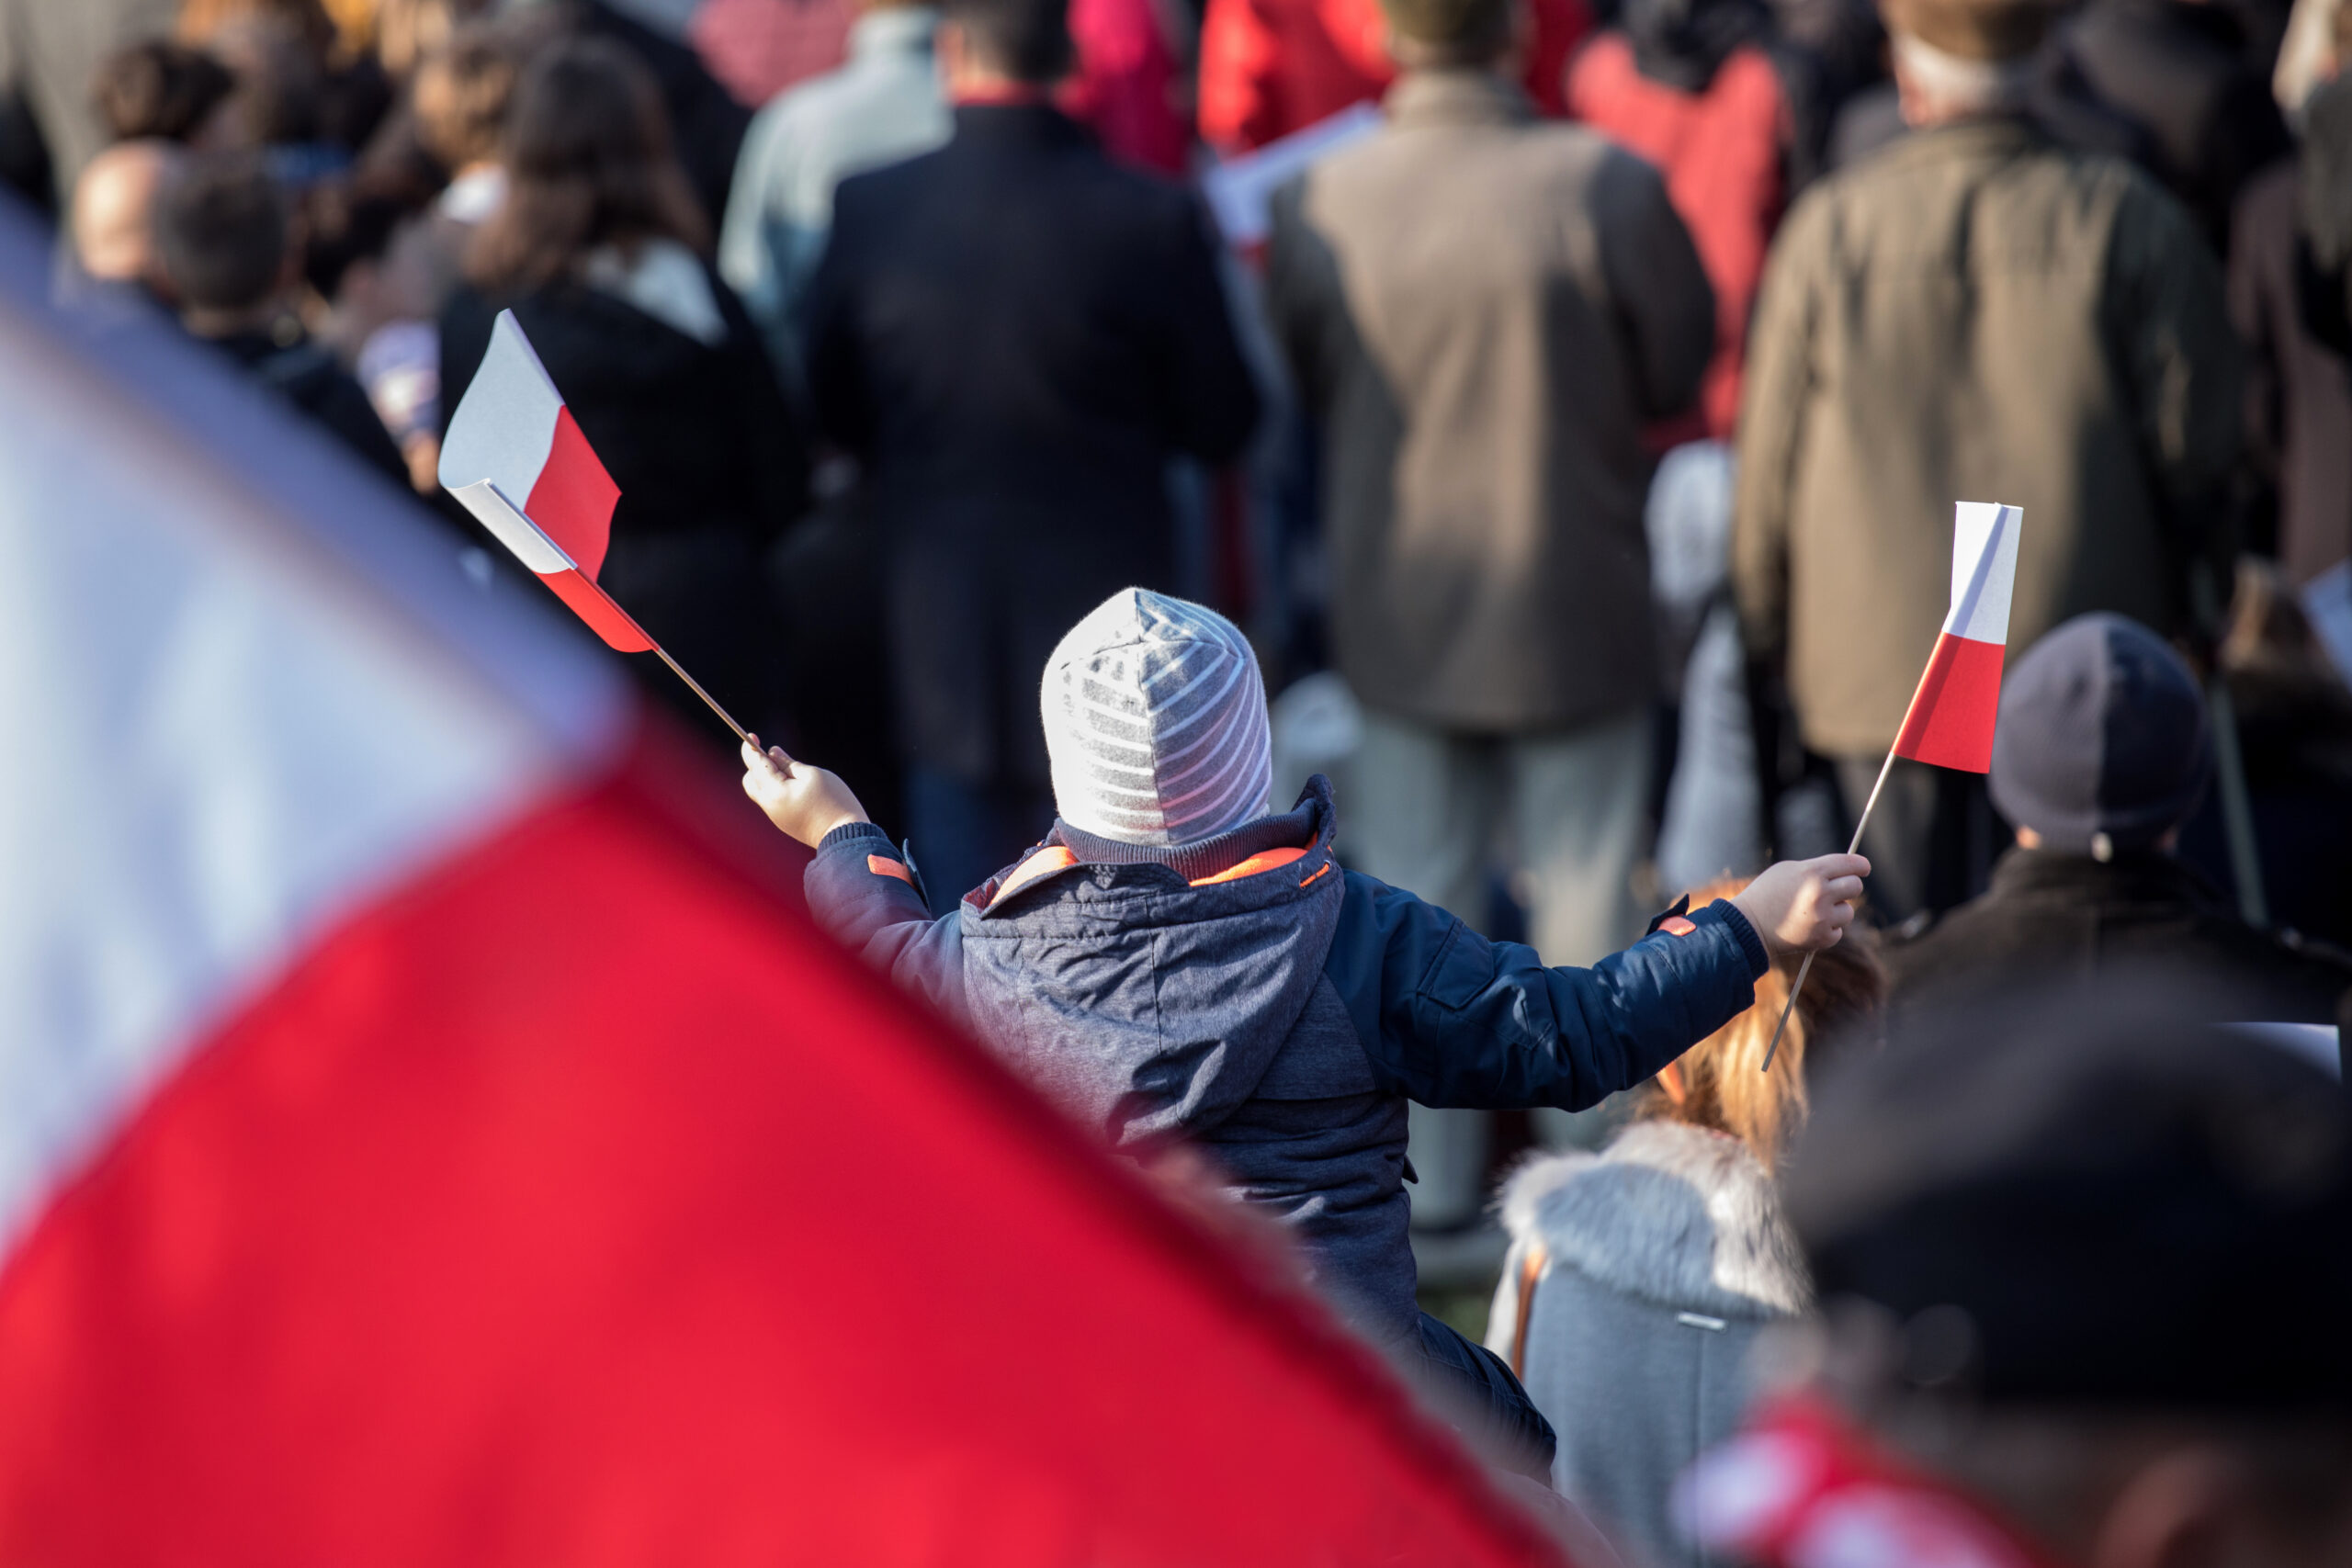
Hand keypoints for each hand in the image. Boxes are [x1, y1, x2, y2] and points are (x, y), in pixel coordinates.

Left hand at [740, 735, 867, 846]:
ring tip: (790, 771)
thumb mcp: (812, 775)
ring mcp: (776, 816)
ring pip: (760, 791)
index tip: (751, 736)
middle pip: (751, 780)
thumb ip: (789, 763)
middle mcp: (770, 806)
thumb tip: (772, 753)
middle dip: (757, 765)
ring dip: (766, 777)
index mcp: (775, 792)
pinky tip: (794, 785)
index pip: (756, 766)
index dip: (751, 749)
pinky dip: (775, 788)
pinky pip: (771, 801)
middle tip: (775, 755)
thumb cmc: (833, 802)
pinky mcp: (784, 822)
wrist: (844, 835)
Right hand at [1729, 854, 1870, 958]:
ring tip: (1815, 912)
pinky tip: (1810, 926)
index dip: (1860, 865)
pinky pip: (1838, 931)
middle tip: (1839, 890)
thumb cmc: (1766, 894)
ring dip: (1837, 911)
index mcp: (1812, 873)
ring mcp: (1822, 918)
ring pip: (1848, 911)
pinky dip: (1828, 929)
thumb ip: (1816, 869)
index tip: (1863, 868)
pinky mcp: (1821, 938)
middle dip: (1849, 887)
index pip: (1849, 864)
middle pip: (1855, 887)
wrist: (1748, 926)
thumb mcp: (1787, 871)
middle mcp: (1820, 894)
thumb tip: (1844, 872)